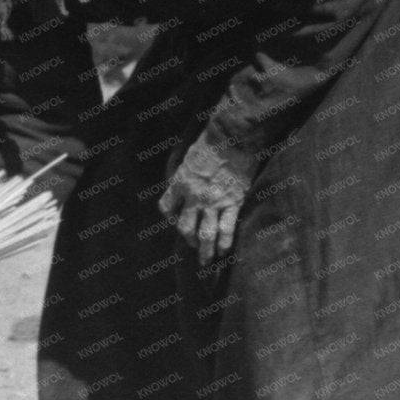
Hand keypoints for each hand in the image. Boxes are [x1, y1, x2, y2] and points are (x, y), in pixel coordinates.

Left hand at [158, 131, 252, 268]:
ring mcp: (214, 202)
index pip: (166, 208)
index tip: (176, 222)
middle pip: (184, 227)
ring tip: (207, 262)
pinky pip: (227, 229)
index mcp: (180, 184)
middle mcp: (194, 197)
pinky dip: (224, 243)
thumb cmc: (210, 143)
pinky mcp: (233, 202)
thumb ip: (185, 176)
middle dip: (188, 241)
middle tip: (194, 248)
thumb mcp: (188, 159)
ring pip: (205, 234)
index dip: (169, 218)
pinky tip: (224, 252)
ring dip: (205, 251)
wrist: (233, 137)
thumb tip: (185, 185)